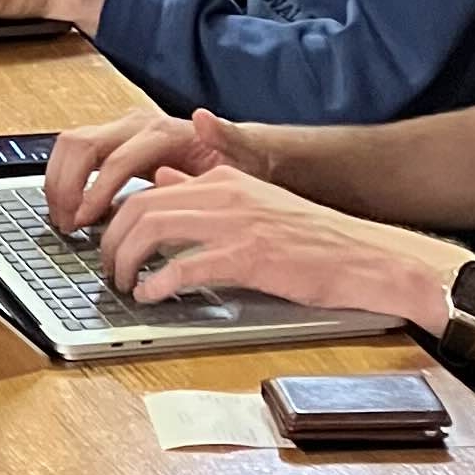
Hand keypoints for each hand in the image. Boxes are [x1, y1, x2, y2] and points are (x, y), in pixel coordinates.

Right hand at [44, 102, 240, 234]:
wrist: (239, 151)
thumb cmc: (240, 160)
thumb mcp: (242, 154)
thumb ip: (226, 136)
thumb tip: (204, 116)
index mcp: (164, 131)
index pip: (116, 159)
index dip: (95, 191)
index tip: (84, 221)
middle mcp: (137, 125)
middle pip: (82, 144)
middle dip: (66, 185)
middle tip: (67, 224)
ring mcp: (122, 132)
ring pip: (71, 146)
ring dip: (58, 182)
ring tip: (64, 220)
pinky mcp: (115, 143)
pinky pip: (76, 155)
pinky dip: (64, 180)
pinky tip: (72, 210)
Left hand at [94, 154, 449, 330]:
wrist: (367, 258)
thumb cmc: (314, 240)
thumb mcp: (256, 202)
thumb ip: (207, 191)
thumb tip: (164, 179)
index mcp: (226, 179)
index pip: (150, 188)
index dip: (118, 217)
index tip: (108, 242)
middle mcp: (226, 193)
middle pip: (140, 206)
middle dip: (111, 239)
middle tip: (107, 267)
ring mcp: (237, 224)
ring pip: (152, 228)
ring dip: (125, 259)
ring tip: (122, 282)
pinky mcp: (249, 257)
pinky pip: (185, 266)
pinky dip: (158, 283)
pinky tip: (151, 296)